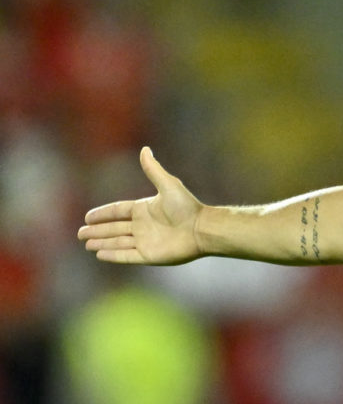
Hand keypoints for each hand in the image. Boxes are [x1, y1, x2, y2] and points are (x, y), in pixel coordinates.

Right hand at [78, 147, 203, 264]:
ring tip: (86, 244)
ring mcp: (146, 241)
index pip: (118, 211)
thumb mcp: (168, 185)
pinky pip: (126, 255)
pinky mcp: (149, 255)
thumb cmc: (187, 207)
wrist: (201, 229)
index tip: (88, 217)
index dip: (103, 214)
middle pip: (114, 228)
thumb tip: (145, 149)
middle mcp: (143, 226)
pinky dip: (113, 255)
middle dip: (97, 231)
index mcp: (145, 209)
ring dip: (102, 243)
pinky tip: (99, 254)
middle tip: (80, 233)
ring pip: (118, 242)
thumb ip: (153, 170)